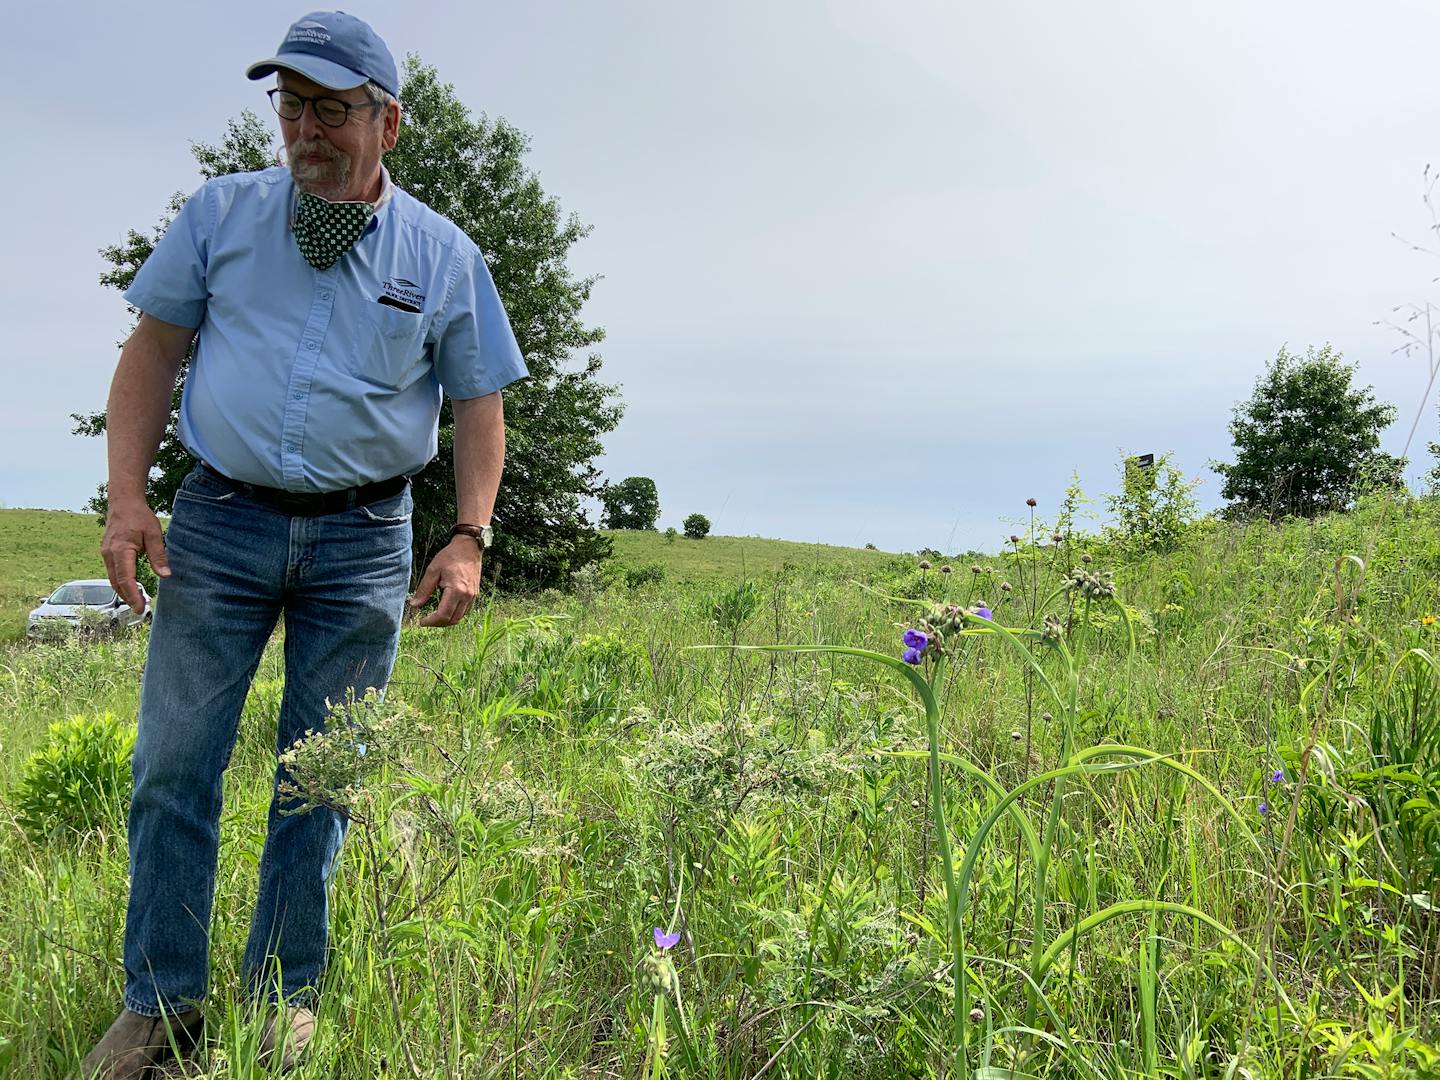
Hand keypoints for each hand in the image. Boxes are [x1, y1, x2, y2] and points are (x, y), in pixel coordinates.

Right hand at [101, 498, 170, 612]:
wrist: (123, 502)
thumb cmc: (139, 516)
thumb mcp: (154, 534)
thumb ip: (158, 555)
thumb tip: (165, 576)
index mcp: (121, 550)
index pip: (126, 579)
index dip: (133, 595)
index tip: (141, 607)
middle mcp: (109, 554)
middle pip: (116, 582)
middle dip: (128, 597)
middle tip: (141, 610)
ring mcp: (106, 553)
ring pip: (113, 578)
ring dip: (124, 591)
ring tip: (138, 601)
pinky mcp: (107, 552)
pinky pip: (113, 571)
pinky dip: (121, 582)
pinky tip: (131, 587)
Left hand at [408, 537, 482, 626]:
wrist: (469, 548)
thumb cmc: (450, 556)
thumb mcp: (433, 570)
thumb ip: (424, 589)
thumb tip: (414, 605)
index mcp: (456, 590)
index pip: (443, 614)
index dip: (431, 621)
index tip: (421, 622)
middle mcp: (467, 596)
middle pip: (452, 620)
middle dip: (438, 624)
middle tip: (427, 621)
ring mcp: (472, 596)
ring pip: (459, 618)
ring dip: (446, 621)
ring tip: (434, 617)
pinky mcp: (475, 595)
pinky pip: (465, 611)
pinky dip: (454, 615)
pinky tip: (445, 610)